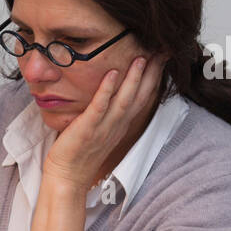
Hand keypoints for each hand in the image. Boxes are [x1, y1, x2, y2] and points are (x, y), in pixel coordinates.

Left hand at [42, 54, 167, 190]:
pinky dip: (107, 91)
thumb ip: (107, 113)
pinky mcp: (87, 130)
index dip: (154, 79)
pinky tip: (112, 74)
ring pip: (124, 101)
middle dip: (153, 74)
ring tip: (142, 58)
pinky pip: (99, 108)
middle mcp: (117, 126)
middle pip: (140, 97)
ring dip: (134, 79)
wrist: (67, 178)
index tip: (163, 58)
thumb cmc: (79, 154)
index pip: (143, 98)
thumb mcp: (100, 131)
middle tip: (163, 52)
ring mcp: (103, 128)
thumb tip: (109, 94)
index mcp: (121, 125)